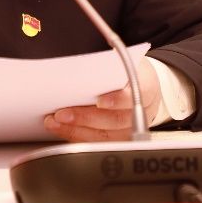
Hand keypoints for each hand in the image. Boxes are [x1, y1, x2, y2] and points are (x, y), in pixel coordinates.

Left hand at [43, 57, 160, 141]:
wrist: (145, 86)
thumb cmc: (127, 71)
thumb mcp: (121, 60)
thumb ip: (105, 65)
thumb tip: (79, 68)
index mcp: (146, 86)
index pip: (133, 95)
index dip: (117, 100)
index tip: (100, 101)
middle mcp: (142, 111)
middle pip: (115, 119)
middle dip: (86, 118)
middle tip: (62, 114)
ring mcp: (132, 128)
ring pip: (106, 135)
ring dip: (77, 130)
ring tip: (55, 122)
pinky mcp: (120, 139)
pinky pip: (99, 142)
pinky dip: (78, 137)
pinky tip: (62, 130)